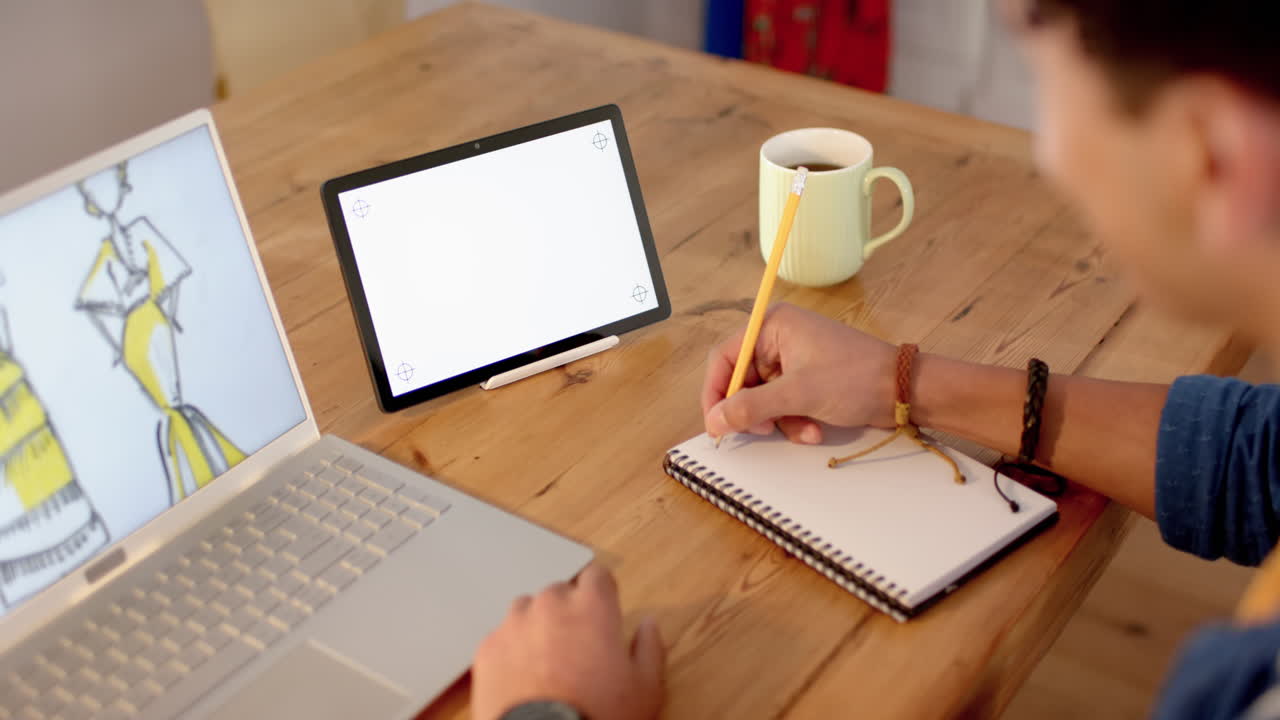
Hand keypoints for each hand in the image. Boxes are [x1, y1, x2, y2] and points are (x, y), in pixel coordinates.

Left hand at [472, 563, 664, 719]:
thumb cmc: (597, 717)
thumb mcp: (644, 688)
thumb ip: (650, 647)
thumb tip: (649, 625)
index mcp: (592, 607)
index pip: (598, 576)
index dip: (603, 594)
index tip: (605, 613)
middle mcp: (551, 605)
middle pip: (561, 593)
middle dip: (570, 613)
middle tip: (578, 649)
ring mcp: (514, 624)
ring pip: (527, 611)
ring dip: (538, 627)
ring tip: (548, 663)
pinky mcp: (487, 648)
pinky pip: (501, 638)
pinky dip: (512, 651)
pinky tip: (523, 678)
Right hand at [702, 303, 897, 443]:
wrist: (904, 390)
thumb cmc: (855, 378)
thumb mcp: (797, 395)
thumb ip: (750, 407)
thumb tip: (715, 421)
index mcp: (772, 325)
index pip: (724, 358)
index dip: (716, 393)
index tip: (717, 423)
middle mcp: (779, 338)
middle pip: (742, 381)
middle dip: (755, 411)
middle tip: (764, 430)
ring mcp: (794, 359)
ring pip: (763, 398)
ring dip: (779, 421)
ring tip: (804, 430)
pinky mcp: (807, 378)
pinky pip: (783, 404)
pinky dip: (794, 421)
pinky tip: (814, 429)